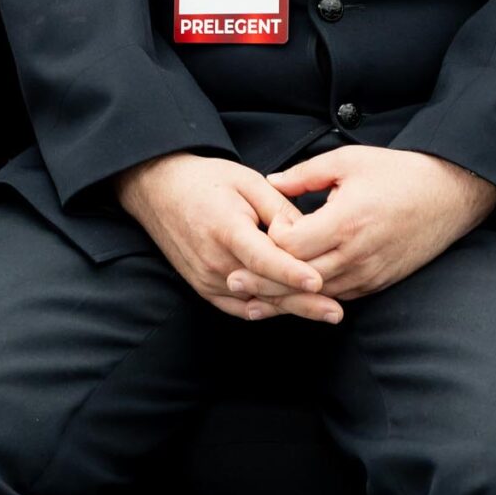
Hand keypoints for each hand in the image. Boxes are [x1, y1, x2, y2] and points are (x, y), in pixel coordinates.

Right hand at [116, 152, 341, 322]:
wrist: (159, 190)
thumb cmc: (206, 180)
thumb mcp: (247, 180)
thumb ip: (278, 209)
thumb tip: (306, 234)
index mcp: (224, 228)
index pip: (262, 257)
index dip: (290, 272)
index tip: (318, 282)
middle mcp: (212, 259)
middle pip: (263, 288)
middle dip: (302, 302)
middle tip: (336, 312)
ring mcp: (205, 278)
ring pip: (254, 302)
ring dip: (288, 309)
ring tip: (323, 313)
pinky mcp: (202, 287)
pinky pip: (238, 307)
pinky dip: (265, 310)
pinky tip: (288, 311)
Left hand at [266, 146, 495, 300]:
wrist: (450, 195)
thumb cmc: (398, 172)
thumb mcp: (348, 161)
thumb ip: (304, 174)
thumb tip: (269, 182)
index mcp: (346, 220)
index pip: (292, 246)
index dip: (270, 242)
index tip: (259, 232)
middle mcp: (357, 253)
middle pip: (299, 278)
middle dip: (264, 281)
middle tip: (232, 281)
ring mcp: (370, 272)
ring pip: (317, 295)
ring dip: (286, 298)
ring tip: (253, 301)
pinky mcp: (379, 282)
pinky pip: (339, 296)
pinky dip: (314, 299)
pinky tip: (294, 300)